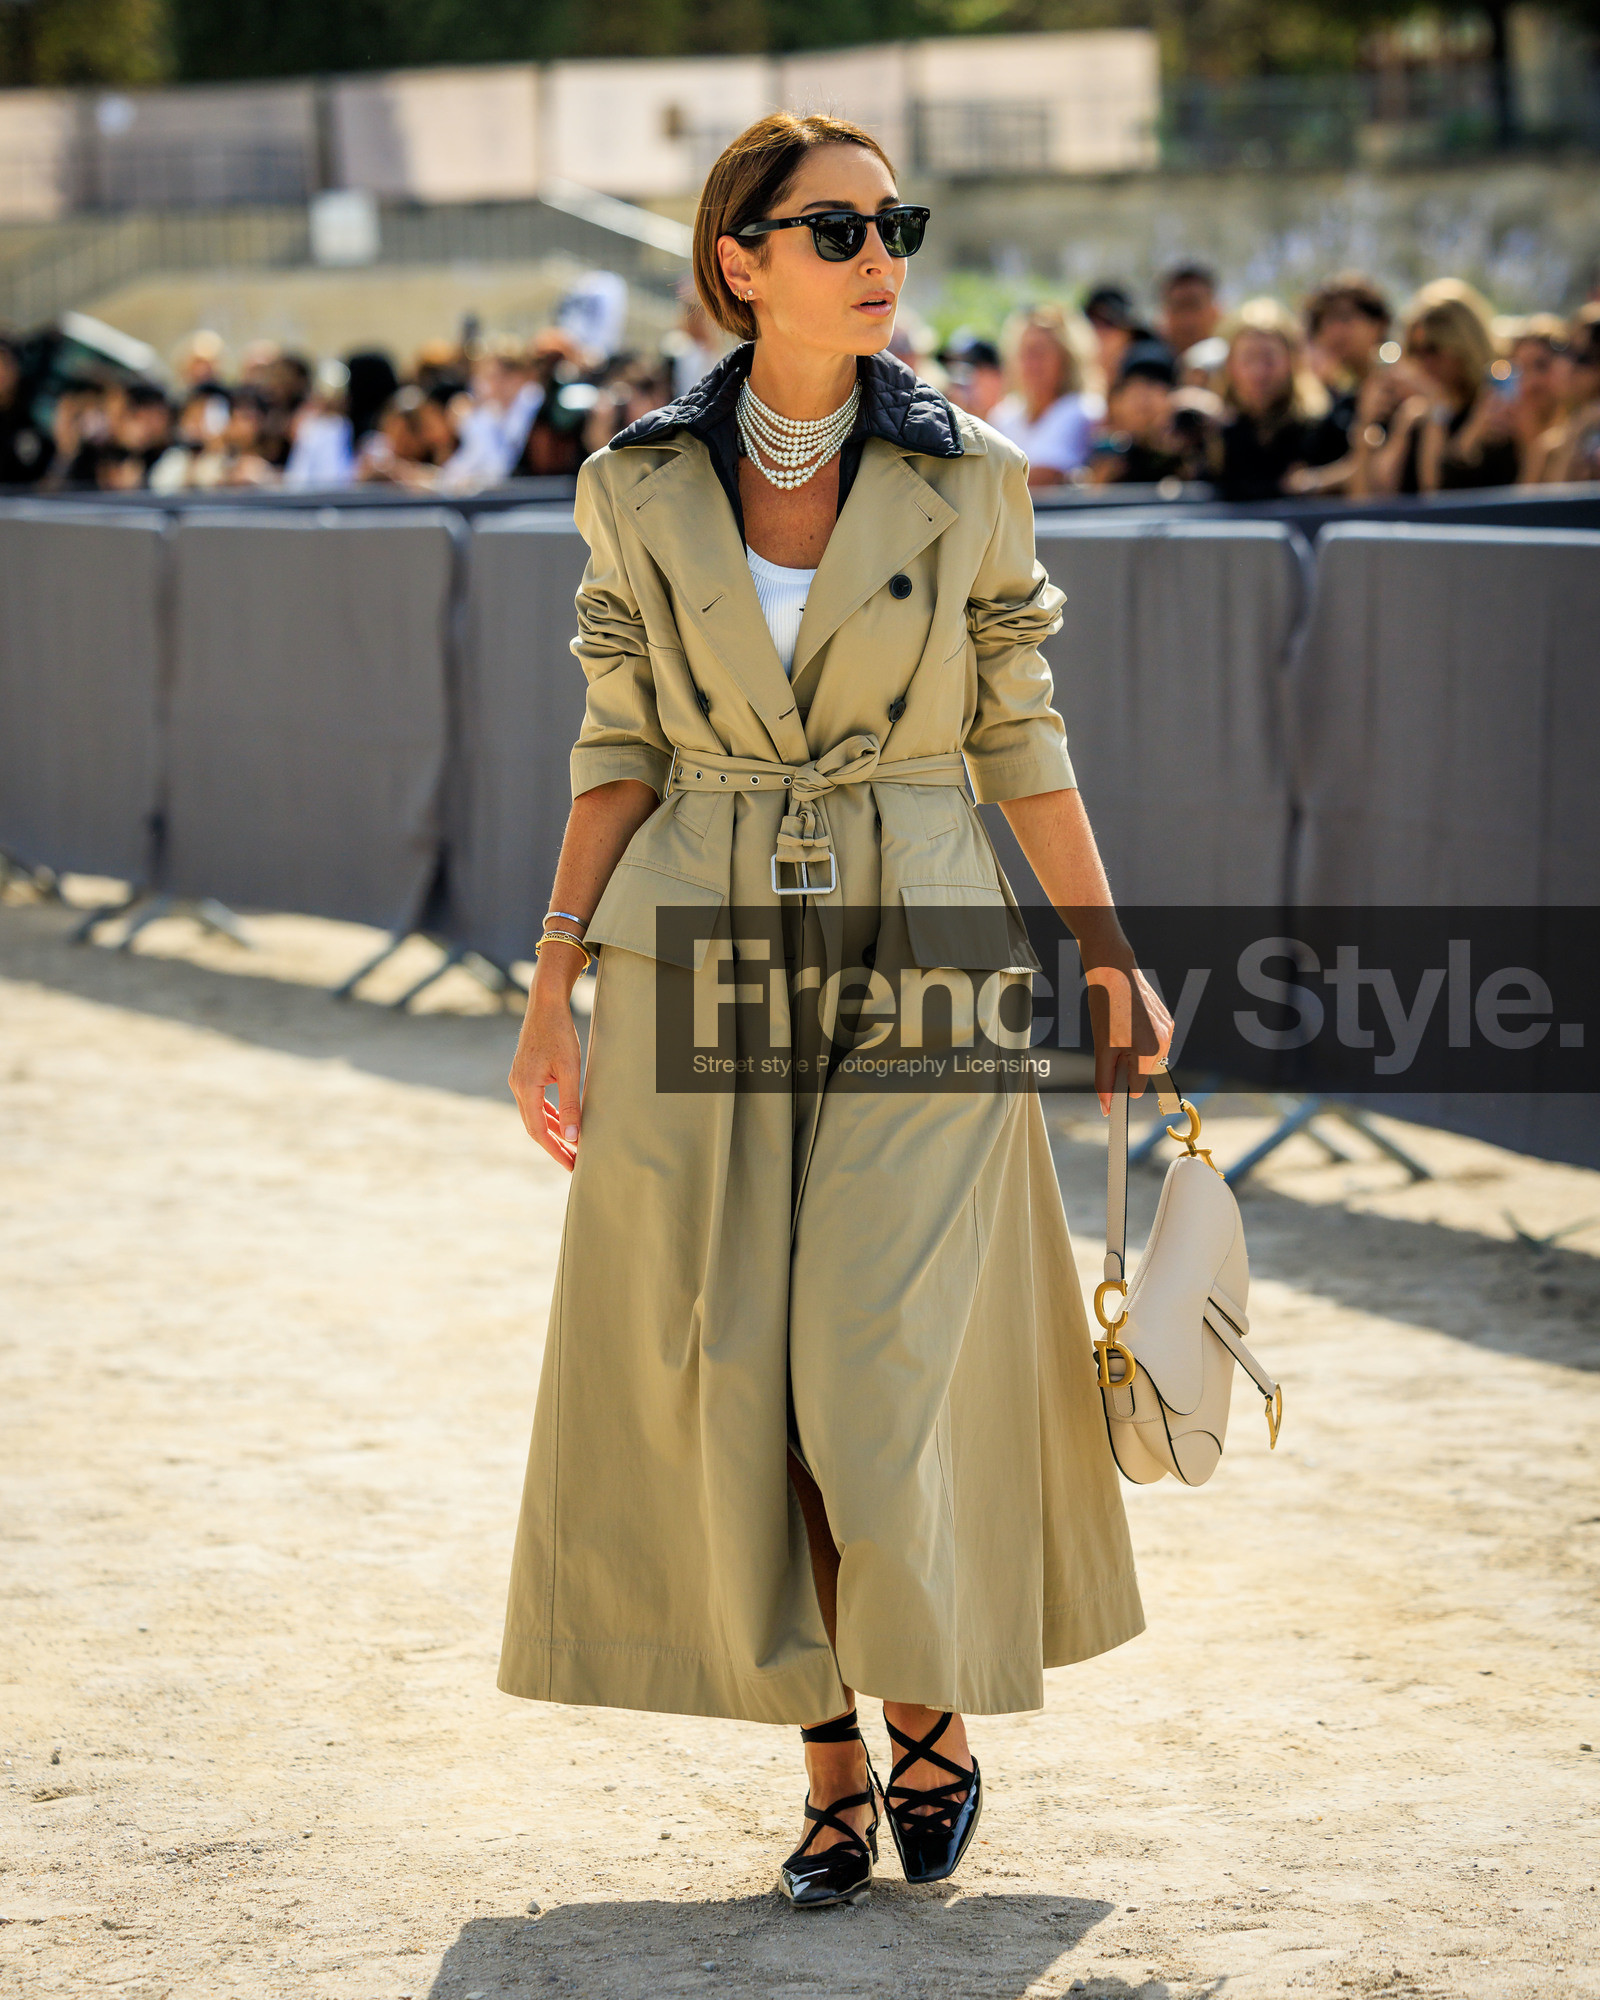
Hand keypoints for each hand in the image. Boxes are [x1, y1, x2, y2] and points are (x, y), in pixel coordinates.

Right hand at [508, 949, 586, 1170]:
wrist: (546, 1004)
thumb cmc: (560, 1034)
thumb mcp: (570, 1070)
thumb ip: (571, 1104)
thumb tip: (574, 1136)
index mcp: (525, 1087)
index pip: (539, 1131)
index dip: (555, 1151)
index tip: (571, 1165)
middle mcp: (517, 1086)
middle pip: (535, 1127)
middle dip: (555, 1146)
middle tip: (574, 1163)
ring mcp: (518, 1080)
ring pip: (534, 1116)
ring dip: (552, 1132)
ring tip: (570, 1147)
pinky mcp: (524, 1073)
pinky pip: (535, 1103)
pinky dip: (548, 1115)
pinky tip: (561, 1122)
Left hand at [1083, 957, 1174, 1115]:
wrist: (1114, 970)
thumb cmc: (1105, 1006)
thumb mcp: (1101, 1047)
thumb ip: (1105, 1080)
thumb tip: (1106, 1106)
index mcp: (1148, 1051)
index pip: (1137, 1089)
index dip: (1121, 1087)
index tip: (1111, 1085)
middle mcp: (1164, 1042)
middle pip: (1143, 1073)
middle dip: (1127, 1066)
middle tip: (1112, 1044)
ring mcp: (1168, 1030)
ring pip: (1148, 1057)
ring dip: (1133, 1052)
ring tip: (1120, 1029)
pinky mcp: (1167, 1020)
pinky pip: (1153, 1041)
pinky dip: (1140, 1039)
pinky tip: (1129, 1021)